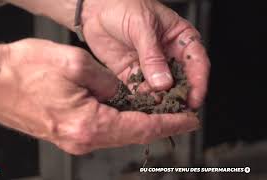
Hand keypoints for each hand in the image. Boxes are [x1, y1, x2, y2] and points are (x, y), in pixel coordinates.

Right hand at [0, 39, 198, 154]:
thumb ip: (107, 80)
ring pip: (117, 133)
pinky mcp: (66, 133)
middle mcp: (81, 138)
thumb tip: (122, 90)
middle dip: (158, 124)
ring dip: (138, 122)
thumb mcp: (76, 63)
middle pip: (131, 134)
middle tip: (181, 116)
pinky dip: (119, 121)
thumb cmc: (24, 70)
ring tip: (158, 112)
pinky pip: (101, 129)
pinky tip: (127, 111)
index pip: (141, 127)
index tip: (190, 120)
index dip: (170, 123)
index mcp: (88, 123)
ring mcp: (73, 139)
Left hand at [82, 0, 210, 107]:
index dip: (198, 83)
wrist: (96, 9)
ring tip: (154, 108)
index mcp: (180, 39)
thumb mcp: (142, 26)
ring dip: (158, 100)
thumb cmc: (124, 5)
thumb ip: (152, 56)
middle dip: (178, 96)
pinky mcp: (132, 74)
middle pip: (180, 81)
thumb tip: (163, 82)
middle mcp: (168, 56)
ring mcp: (150, 67)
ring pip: (160, 89)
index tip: (194, 99)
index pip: (196, 63)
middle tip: (175, 111)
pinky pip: (139, 90)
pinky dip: (139, 98)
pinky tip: (139, 104)